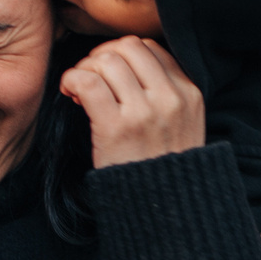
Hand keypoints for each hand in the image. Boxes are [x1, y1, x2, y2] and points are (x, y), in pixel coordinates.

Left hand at [59, 36, 203, 167]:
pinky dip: (72, 80)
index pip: (150, 48)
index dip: (122, 54)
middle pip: (128, 47)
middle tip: (91, 78)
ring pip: (107, 61)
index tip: (111, 75)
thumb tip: (122, 62)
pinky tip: (71, 94)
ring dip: (85, 69)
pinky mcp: (117, 128)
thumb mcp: (183, 125)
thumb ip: (165, 93)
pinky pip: (87, 82)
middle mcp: (171, 98)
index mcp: (190, 93)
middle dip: (102, 57)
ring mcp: (145, 113)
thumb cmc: (163, 168)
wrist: (164, 212)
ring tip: (81, 91)